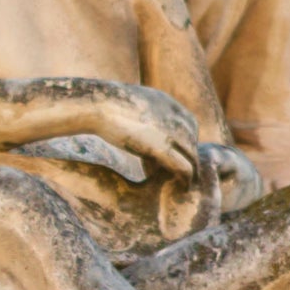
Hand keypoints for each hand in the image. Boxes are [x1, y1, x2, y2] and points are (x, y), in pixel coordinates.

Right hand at [13, 82, 201, 188]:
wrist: (97, 104)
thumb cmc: (102, 104)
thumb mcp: (128, 102)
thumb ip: (137, 113)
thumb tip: (130, 123)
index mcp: (167, 102)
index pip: (188, 125)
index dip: (181, 143)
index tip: (170, 156)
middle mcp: (175, 116)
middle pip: (191, 142)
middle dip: (185, 158)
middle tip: (173, 173)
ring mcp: (170, 131)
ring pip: (191, 156)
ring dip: (187, 170)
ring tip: (180, 182)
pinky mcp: (161, 148)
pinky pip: (184, 167)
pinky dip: (186, 179)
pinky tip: (183, 187)